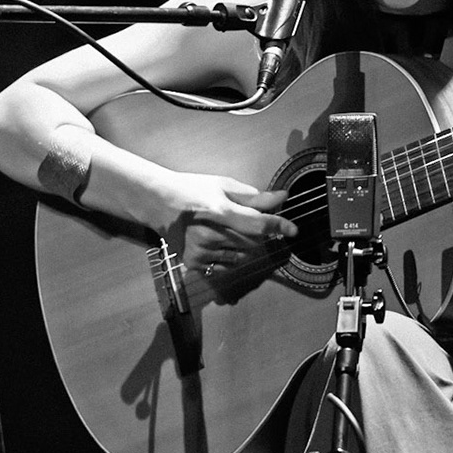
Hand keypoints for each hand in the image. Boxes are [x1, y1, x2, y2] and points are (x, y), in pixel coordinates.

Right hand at [158, 171, 298, 273]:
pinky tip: (217, 243)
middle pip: (253, 242)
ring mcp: (202, 252)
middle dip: (257, 233)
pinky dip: (229, 257)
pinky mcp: (194, 263)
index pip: (259, 224)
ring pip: (242, 256)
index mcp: (220, 212)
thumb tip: (283, 198)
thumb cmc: (193, 190)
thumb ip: (254, 197)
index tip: (294, 230)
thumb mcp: (223, 186)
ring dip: (244, 246)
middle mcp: (211, 235)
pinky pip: (226, 266)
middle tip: (244, 221)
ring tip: (227, 231)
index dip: (279, 226)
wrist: (159, 203)